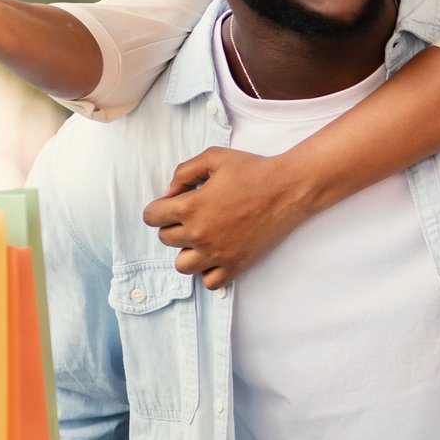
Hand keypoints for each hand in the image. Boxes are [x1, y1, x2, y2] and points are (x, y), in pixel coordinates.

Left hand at [142, 148, 312, 288]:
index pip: (151, 217)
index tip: (175, 204)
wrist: (288, 189)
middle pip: (165, 239)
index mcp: (190, 206)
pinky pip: (209, 282)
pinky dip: (209, 271)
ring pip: (182, 265)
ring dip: (187, 252)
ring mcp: (217, 253)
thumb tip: (169, 193)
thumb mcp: (213, 157)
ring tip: (202, 240)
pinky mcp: (236, 265)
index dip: (159, 208)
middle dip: (174, 226)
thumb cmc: (253, 170)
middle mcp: (199, 233)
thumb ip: (183, 172)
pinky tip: (217, 255)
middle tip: (195, 216)